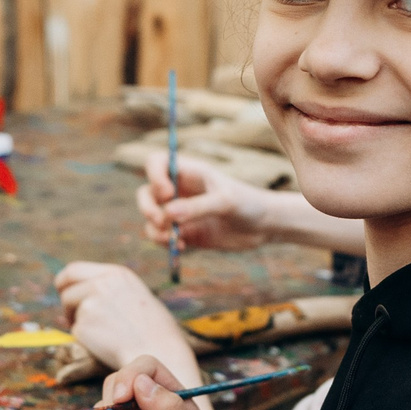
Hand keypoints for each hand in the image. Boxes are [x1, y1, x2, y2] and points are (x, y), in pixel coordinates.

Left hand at [58, 260, 198, 375]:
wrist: (158, 351)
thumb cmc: (153, 328)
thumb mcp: (135, 293)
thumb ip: (111, 287)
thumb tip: (86, 289)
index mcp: (115, 274)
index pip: (74, 270)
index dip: (65, 282)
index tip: (63, 291)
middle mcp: (101, 284)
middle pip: (66, 289)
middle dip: (66, 303)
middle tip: (71, 316)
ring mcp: (90, 304)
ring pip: (72, 313)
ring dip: (80, 323)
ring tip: (106, 334)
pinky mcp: (84, 326)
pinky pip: (77, 332)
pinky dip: (86, 339)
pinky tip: (107, 344)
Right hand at [137, 154, 277, 251]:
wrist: (264, 227)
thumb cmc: (249, 203)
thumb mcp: (226, 202)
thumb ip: (198, 207)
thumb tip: (168, 214)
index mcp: (189, 172)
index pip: (157, 162)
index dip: (154, 175)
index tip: (167, 193)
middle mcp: (180, 190)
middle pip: (146, 193)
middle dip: (147, 208)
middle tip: (162, 221)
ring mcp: (180, 213)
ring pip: (151, 218)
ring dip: (155, 229)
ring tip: (174, 238)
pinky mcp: (184, 232)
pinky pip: (162, 237)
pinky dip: (165, 243)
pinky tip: (181, 247)